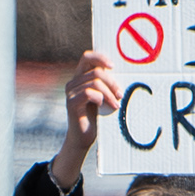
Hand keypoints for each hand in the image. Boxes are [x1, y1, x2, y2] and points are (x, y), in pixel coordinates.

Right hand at [57, 49, 122, 180]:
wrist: (84, 138)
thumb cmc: (97, 117)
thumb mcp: (103, 96)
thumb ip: (106, 84)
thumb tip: (123, 73)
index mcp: (81, 77)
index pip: (87, 57)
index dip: (100, 57)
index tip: (113, 66)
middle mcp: (73, 82)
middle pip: (95, 71)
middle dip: (112, 82)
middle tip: (120, 94)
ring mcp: (71, 92)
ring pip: (95, 83)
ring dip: (109, 93)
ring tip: (116, 104)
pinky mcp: (72, 103)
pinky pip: (89, 93)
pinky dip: (101, 99)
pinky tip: (105, 107)